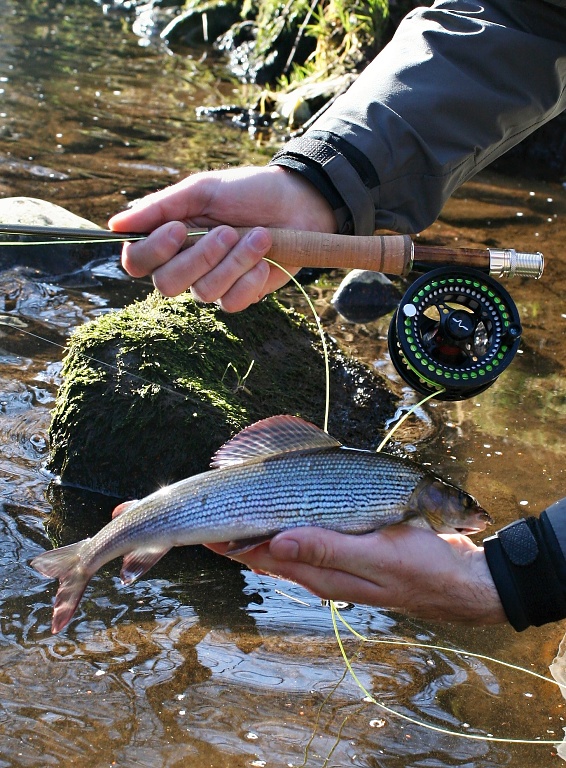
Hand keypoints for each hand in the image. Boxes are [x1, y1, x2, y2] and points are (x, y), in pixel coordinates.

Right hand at [109, 165, 337, 311]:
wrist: (298, 203)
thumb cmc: (248, 191)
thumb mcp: (202, 190)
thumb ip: (160, 208)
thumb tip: (114, 224)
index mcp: (170, 237)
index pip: (138, 261)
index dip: (152, 252)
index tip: (178, 229)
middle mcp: (186, 264)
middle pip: (166, 284)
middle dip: (200, 257)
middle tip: (228, 231)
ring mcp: (213, 283)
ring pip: (203, 292)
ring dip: (235, 261)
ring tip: (260, 235)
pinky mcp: (240, 295)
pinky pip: (231, 303)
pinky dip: (250, 279)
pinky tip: (265, 260)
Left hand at [206, 525, 506, 624]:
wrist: (463, 582)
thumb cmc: (424, 567)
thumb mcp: (377, 556)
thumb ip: (327, 550)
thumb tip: (276, 542)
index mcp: (323, 575)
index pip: (265, 556)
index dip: (232, 541)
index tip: (201, 526)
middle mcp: (323, 573)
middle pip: (269, 552)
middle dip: (237, 534)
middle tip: (209, 513)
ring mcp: (337, 566)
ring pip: (287, 547)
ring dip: (259, 530)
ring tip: (234, 511)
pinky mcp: (351, 556)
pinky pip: (310, 542)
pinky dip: (289, 527)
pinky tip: (284, 517)